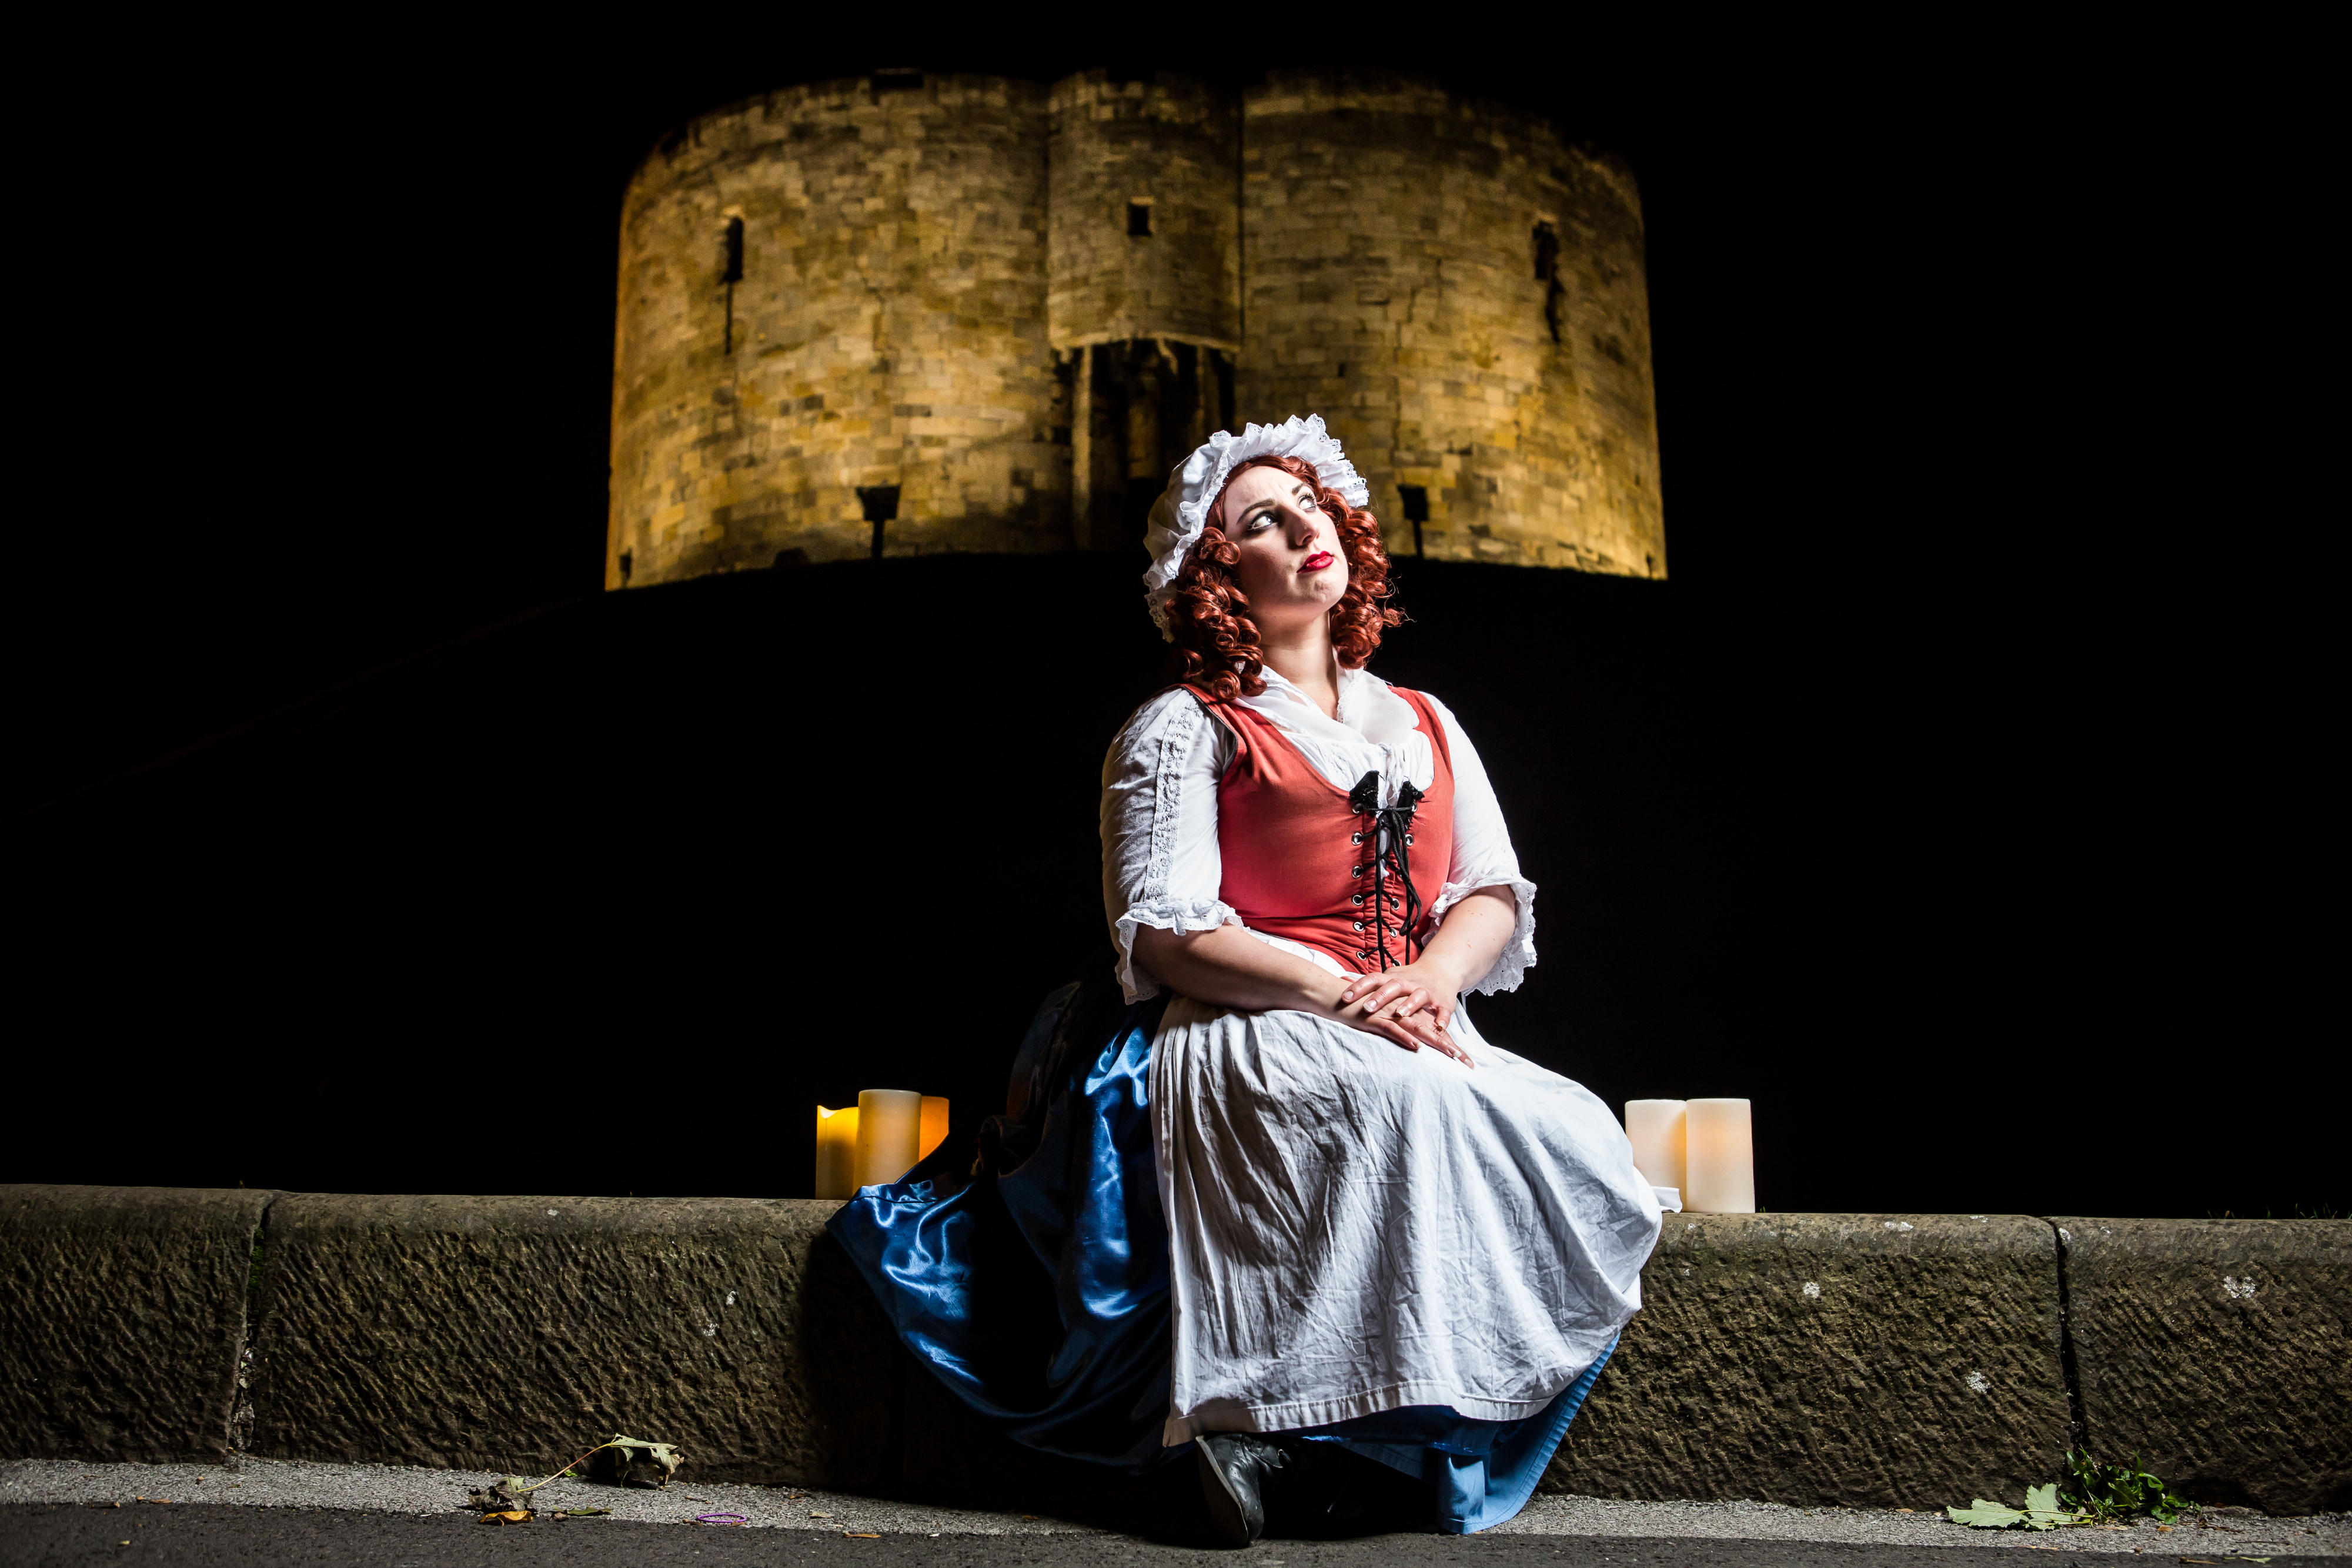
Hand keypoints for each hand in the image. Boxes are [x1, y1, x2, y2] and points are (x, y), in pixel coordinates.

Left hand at [1331, 961, 1472, 1067]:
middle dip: (1379, 997)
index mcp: (1393, 979)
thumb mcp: (1387, 978)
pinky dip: (1442, 1019)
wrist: (1440, 972)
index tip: (1343, 997)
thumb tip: (1340, 979)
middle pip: (1393, 987)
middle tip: (1366, 1008)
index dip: (1358, 987)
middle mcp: (1409, 984)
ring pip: (1418, 996)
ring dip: (1409, 1005)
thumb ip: (1367, 982)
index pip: (1373, 979)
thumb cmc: (1407, 980)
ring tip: (1400, 1014)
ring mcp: (1426, 992)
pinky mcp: (1443, 1003)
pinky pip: (1443, 1011)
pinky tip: (1439, 1027)